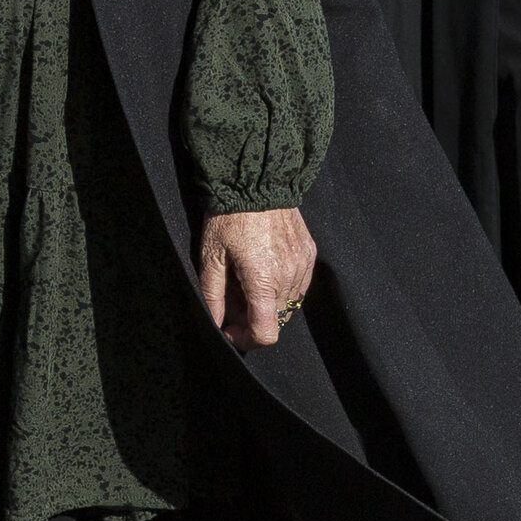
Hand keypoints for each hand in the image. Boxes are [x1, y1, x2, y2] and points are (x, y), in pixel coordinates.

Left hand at [196, 207, 315, 348]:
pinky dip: (282, 285)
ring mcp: (303, 264)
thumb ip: (213, 297)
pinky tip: (265, 267)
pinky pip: (299, 284)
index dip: (246, 339)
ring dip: (268, 302)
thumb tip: (216, 325)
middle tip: (232, 297)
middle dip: (252, 317)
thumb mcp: (211, 257)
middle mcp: (289, 276)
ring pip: (288, 303)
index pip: (267, 333)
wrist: (257, 180)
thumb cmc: (228, 218)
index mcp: (264, 280)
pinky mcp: (310, 253)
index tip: (230, 328)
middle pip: (276, 319)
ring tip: (247, 280)